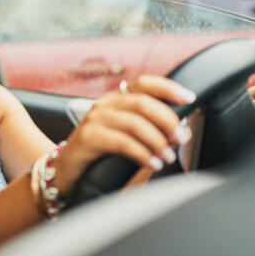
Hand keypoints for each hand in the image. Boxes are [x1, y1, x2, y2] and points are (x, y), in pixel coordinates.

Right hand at [51, 75, 195, 196]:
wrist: (65, 172)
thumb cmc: (100, 155)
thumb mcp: (126, 136)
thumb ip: (149, 129)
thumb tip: (181, 131)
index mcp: (117, 99)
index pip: (145, 83)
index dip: (168, 88)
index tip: (189, 98)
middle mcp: (105, 104)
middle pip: (143, 102)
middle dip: (167, 120)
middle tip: (180, 138)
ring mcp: (95, 119)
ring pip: (134, 123)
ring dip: (157, 141)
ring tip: (167, 157)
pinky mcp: (88, 137)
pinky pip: (121, 142)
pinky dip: (141, 153)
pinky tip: (152, 163)